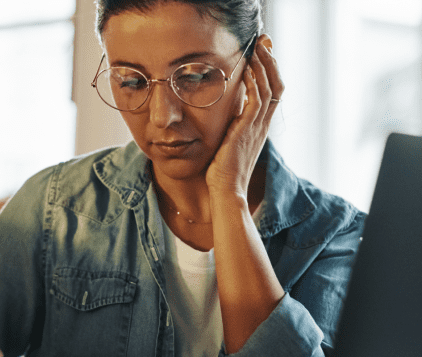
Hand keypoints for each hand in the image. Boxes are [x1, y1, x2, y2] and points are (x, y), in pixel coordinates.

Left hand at [205, 34, 283, 196]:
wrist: (226, 190)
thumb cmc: (224, 168)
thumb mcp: (231, 140)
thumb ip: (234, 124)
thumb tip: (229, 110)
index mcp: (260, 126)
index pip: (273, 92)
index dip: (271, 70)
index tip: (264, 52)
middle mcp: (263, 125)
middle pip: (277, 86)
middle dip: (271, 61)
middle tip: (265, 42)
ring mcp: (257, 128)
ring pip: (270, 89)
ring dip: (265, 66)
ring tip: (258, 48)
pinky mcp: (247, 131)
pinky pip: (257, 102)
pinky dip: (255, 84)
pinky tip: (249, 71)